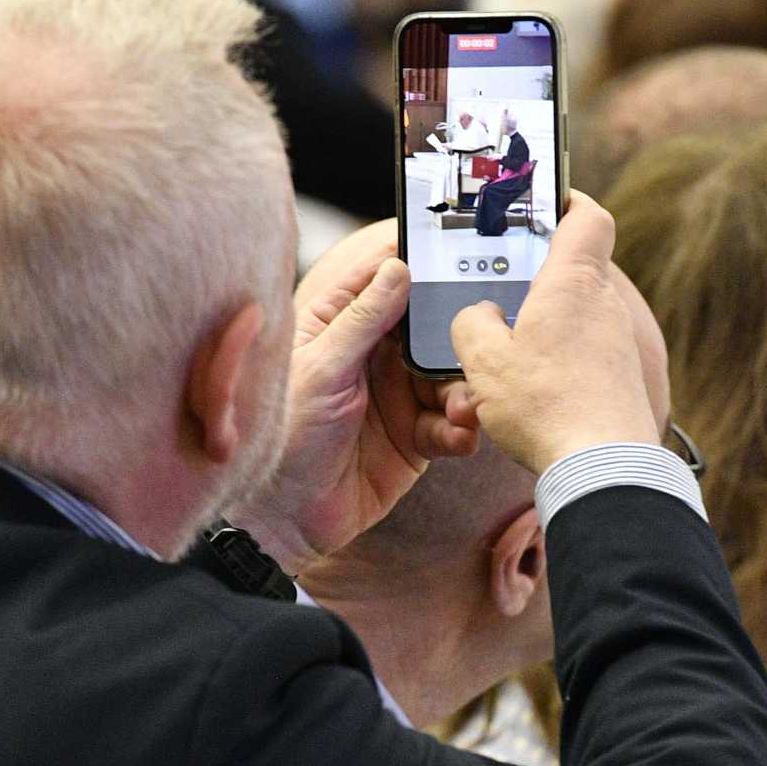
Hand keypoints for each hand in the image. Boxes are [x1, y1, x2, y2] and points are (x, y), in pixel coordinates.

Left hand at [234, 220, 477, 574]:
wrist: (286, 517)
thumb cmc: (284, 437)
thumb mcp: (323, 369)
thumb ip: (363, 320)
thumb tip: (398, 268)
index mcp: (341, 325)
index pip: (385, 277)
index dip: (420, 261)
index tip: (459, 248)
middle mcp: (374, 355)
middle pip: (431, 326)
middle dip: (459, 333)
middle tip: (482, 336)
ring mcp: (398, 395)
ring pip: (450, 375)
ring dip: (464, 389)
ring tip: (464, 405)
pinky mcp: (416, 437)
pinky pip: (452, 423)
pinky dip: (461, 428)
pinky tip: (459, 434)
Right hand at [451, 192, 660, 475]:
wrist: (604, 465)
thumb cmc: (546, 405)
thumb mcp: (483, 360)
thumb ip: (471, 323)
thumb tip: (479, 315)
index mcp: (573, 282)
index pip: (586, 216)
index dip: (567, 201)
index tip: (542, 202)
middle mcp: (603, 304)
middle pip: (576, 267)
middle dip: (539, 273)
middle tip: (501, 283)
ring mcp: (617, 343)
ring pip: (577, 314)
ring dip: (546, 323)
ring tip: (508, 347)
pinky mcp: (620, 378)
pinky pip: (585, 351)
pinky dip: (560, 357)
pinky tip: (532, 386)